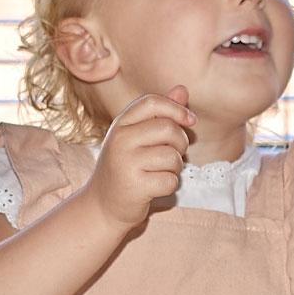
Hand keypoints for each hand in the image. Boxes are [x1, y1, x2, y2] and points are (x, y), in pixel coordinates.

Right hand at [86, 84, 195, 229]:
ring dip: (175, 167)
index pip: (152, 102)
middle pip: (168, 129)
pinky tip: (155, 188)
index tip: (190, 120)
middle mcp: (120, 140)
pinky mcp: (135, 187)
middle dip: (181, 142)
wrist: (103, 205)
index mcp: (121, 124)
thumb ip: (161, 114)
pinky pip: (170, 180)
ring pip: (172, 157)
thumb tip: (183, 89)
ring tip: (160, 172)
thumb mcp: (138, 137)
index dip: (177, 109)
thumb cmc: (127, 167)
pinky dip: (170, 185)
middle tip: (174, 154)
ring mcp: (126, 163)